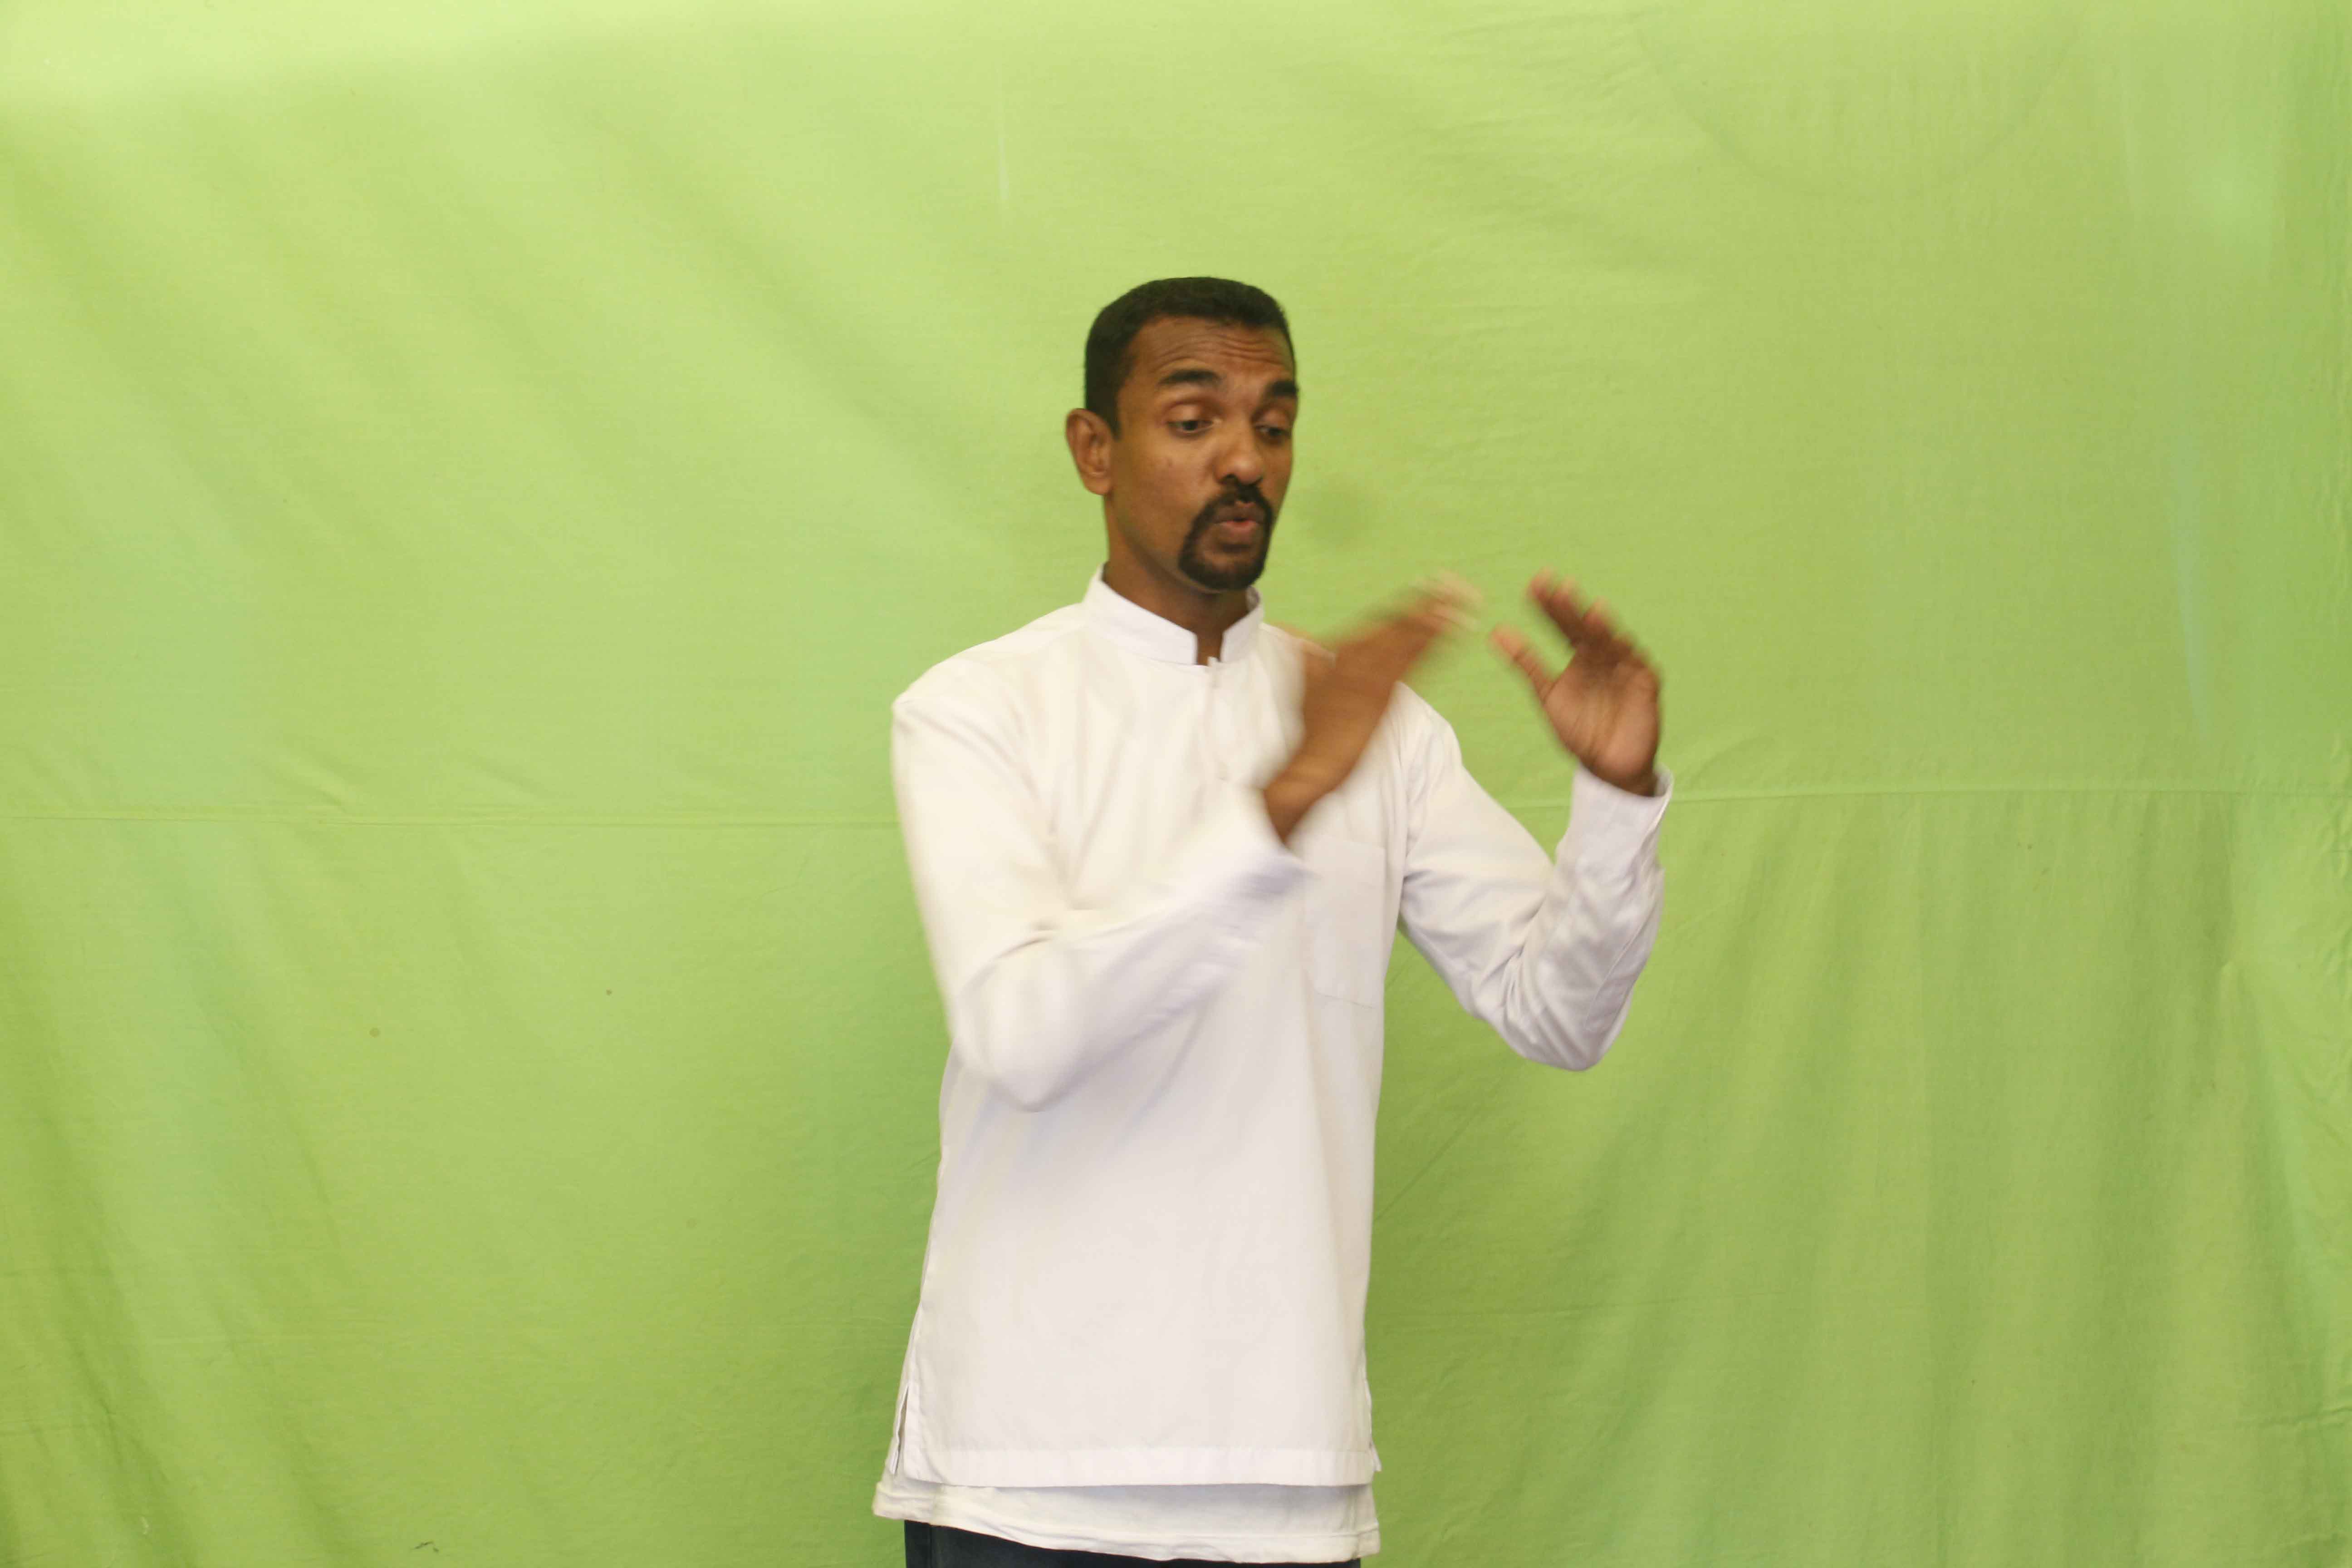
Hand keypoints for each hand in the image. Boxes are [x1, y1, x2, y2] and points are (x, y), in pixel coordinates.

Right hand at [1265, 582, 1469, 841]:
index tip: (1430, 586)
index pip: (1380, 623)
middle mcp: (1360, 662)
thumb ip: (1308, 658)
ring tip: (1460, 602)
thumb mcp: (1307, 688)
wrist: (1315, 762)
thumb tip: (1293, 633)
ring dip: (1435, 621)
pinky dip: (1432, 648)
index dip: (1407, 604)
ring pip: (1407, 643)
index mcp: (1343, 655)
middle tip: (1453, 583)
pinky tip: (1452, 635)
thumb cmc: (1312, 728)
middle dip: (1426, 605)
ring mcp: (1373, 680)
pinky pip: (1412, 668)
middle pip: (1398, 627)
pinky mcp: (1384, 699)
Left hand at [1490, 570, 1661, 794]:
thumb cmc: (1580, 730)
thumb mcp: (1547, 694)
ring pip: (1609, 640)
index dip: (1550, 606)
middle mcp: (1603, 655)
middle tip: (1554, 584)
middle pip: (1584, 627)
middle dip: (1570, 608)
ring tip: (1584, 608)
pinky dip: (1624, 648)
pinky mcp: (1645, 681)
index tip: (1535, 583)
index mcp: (1580, 656)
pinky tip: (1614, 635)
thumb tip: (1495, 631)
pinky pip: (1634, 661)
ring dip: (1597, 625)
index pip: (1563, 625)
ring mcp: (1625, 666)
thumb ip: (1526, 663)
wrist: (1609, 766)